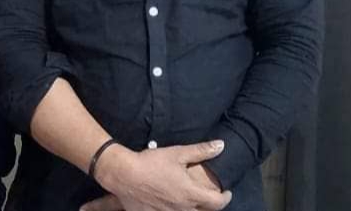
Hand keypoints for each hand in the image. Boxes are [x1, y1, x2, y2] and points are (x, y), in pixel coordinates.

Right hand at [81, 140, 231, 210]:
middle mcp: (183, 209)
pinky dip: (174, 210)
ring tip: (189, 199)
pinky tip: (169, 204)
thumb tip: (221, 145)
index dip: (225, 198)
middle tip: (207, 195)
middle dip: (209, 204)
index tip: (226, 192)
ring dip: (193, 208)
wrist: (124, 174)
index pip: (217, 203)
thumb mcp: (177, 153)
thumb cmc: (152, 162)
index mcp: (191, 193)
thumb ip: (201, 151)